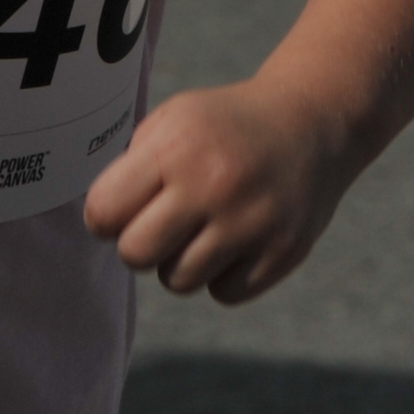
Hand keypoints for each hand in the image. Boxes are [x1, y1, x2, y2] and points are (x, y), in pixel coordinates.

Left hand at [82, 79, 362, 304]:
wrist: (312, 124)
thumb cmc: (224, 127)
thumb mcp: (173, 120)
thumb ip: (132, 167)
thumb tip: (101, 222)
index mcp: (177, 147)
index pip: (103, 212)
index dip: (106, 216)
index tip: (123, 208)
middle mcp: (214, 185)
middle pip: (135, 255)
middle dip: (140, 245)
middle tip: (161, 225)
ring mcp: (252, 222)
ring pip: (178, 281)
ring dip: (182, 262)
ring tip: (203, 229)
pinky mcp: (283, 251)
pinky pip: (224, 293)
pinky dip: (224, 274)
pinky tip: (238, 239)